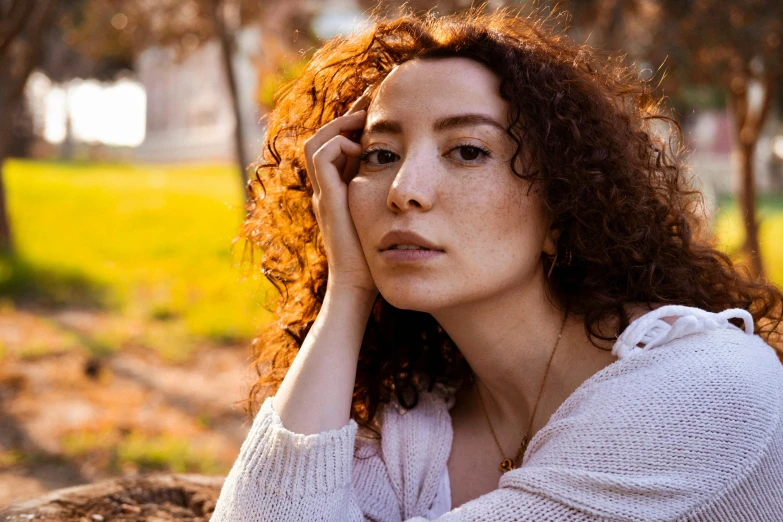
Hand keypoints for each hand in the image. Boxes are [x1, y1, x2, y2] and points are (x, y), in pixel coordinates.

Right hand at [304, 97, 376, 296]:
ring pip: (317, 142)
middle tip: (373, 101)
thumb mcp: (386, 220)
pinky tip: (366, 149)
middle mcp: (327, 190)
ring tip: (366, 117)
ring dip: (341, 125)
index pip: (339, 147)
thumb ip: (392, 200)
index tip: (381, 111)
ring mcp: (324, 194)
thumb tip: (418, 184)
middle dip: (347, 117)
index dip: (356, 127)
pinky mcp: (327, 199)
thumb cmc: (377, 260)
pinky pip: (322, 156)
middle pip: (324, 138)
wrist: (358, 287)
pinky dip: (341, 144)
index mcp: (340, 192)